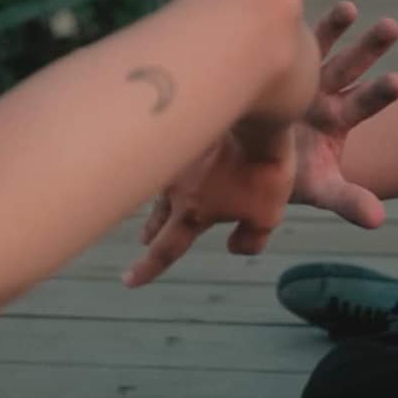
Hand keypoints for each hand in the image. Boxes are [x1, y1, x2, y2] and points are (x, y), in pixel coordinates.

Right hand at [124, 127, 295, 287]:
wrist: (254, 116)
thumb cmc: (263, 169)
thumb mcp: (268, 216)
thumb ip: (250, 241)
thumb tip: (233, 248)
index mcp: (192, 214)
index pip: (165, 250)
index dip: (147, 269)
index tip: (129, 281)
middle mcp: (174, 189)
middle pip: (155, 219)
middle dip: (150, 233)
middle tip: (144, 241)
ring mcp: (174, 160)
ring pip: (160, 188)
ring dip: (158, 202)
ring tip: (158, 208)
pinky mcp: (181, 136)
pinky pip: (169, 158)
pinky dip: (170, 167)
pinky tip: (178, 162)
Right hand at [290, 1, 397, 228]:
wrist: (251, 162)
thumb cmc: (287, 177)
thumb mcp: (319, 190)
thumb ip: (350, 201)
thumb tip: (380, 221)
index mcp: (338, 120)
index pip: (363, 104)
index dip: (379, 94)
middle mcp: (325, 94)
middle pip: (351, 68)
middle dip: (370, 47)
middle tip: (392, 26)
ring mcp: (302, 78)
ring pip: (323, 48)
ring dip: (335, 25)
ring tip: (350, 7)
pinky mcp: (278, 68)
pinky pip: (287, 43)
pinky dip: (291, 27)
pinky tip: (289, 5)